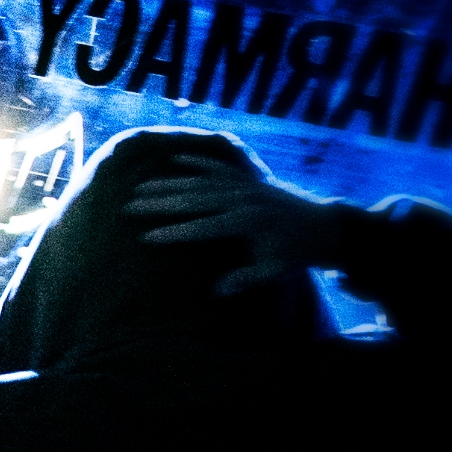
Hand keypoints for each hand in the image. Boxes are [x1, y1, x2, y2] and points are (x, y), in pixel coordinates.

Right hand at [125, 157, 356, 293]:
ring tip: (139, 187)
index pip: (202, 228)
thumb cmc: (294, 253)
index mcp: (248, 223)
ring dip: (168, 183)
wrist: (323, 225)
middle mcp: (243, 199)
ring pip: (200, 181)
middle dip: (159, 203)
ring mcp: (245, 186)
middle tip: (128, 206)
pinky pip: (219, 167)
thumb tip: (216, 291)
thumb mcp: (273, 271)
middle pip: (194, 199)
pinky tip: (175, 160)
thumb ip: (245, 279)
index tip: (145, 237)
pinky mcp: (248, 180)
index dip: (173, 233)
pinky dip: (198, 162)